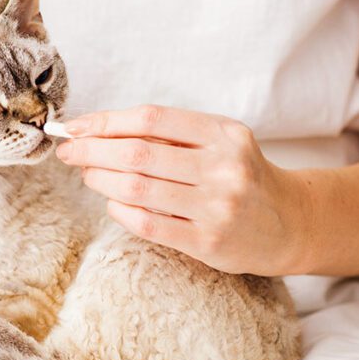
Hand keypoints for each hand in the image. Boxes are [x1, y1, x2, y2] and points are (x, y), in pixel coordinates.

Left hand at [55, 105, 308, 275]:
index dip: (105, 121)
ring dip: (100, 179)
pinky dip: (119, 212)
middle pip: (138, 152)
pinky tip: (111, 204)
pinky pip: (148, 224)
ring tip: (87, 175)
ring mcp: (217, 206)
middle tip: (68, 151)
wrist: (290, 222)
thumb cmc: (240, 175)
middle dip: (92, 150)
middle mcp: (224, 167)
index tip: (74, 127)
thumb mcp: (219, 142)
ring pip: (137, 188)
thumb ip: (171, 135)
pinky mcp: (208, 242)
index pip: (151, 118)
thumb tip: (99, 130)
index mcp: (224, 133)